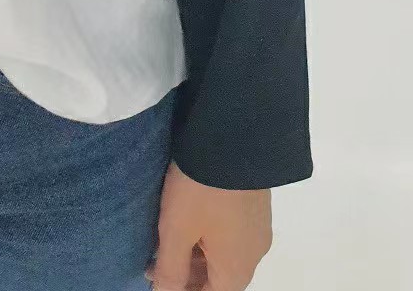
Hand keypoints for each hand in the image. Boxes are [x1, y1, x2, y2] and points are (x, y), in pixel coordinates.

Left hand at [147, 161, 272, 290]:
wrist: (234, 135)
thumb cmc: (201, 190)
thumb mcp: (176, 231)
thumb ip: (170, 270)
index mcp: (237, 268)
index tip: (160, 279)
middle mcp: (254, 253)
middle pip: (220, 278)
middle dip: (188, 275)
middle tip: (154, 261)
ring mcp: (258, 226)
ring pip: (226, 254)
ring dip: (197, 254)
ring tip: (165, 240)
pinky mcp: (256, 202)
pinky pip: (232, 231)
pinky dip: (209, 234)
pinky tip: (187, 217)